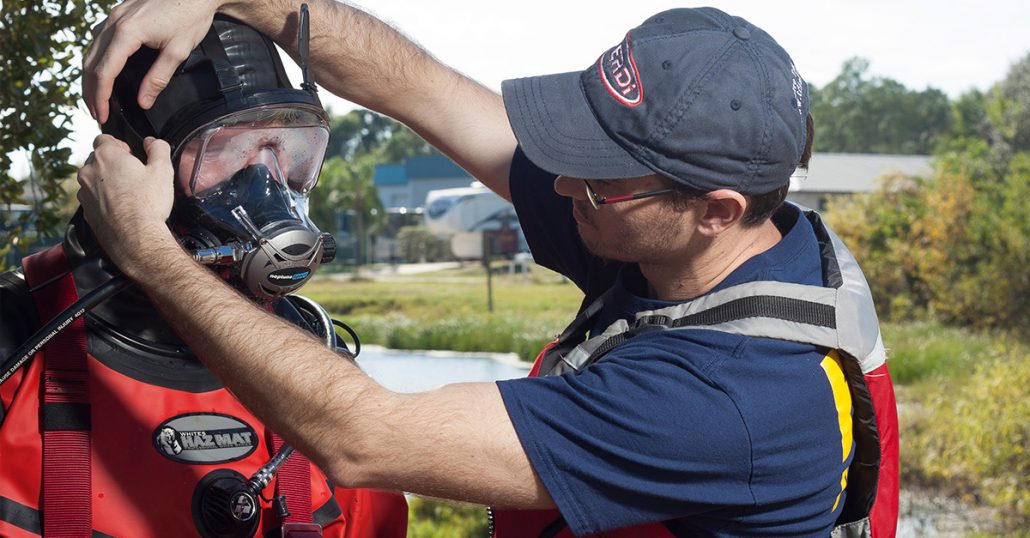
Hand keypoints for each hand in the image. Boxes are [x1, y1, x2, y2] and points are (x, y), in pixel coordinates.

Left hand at [76, 135, 176, 275]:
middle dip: (113, 164)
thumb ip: (158, 148)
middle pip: (98, 159)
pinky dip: (104, 200)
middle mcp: (89, 171)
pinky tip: (121, 208)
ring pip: (94, 179)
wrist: (136, 238)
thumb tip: (152, 142)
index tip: (132, 157)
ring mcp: (84, 192)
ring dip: (107, 182)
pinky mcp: (85, 210)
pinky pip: (93, 198)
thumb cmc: (148, 204)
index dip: (120, 145)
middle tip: (134, 177)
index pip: (104, 138)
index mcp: (106, 156)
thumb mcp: (163, 170)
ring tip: (129, 195)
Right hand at [83, 0, 221, 122]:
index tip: (102, 115)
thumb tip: (143, 102)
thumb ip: (158, 78)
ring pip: (91, 49)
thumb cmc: (190, 17)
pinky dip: (96, 58)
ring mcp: (114, 15)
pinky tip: (101, 70)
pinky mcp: (119, 13)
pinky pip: (99, 38)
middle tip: (95, 112)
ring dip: (90, 75)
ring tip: (95, 97)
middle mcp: (114, 22)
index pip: (104, 71)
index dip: (100, 97)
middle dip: (90, 90)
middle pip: (91, 62)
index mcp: (126, 33)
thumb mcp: (178, 51)